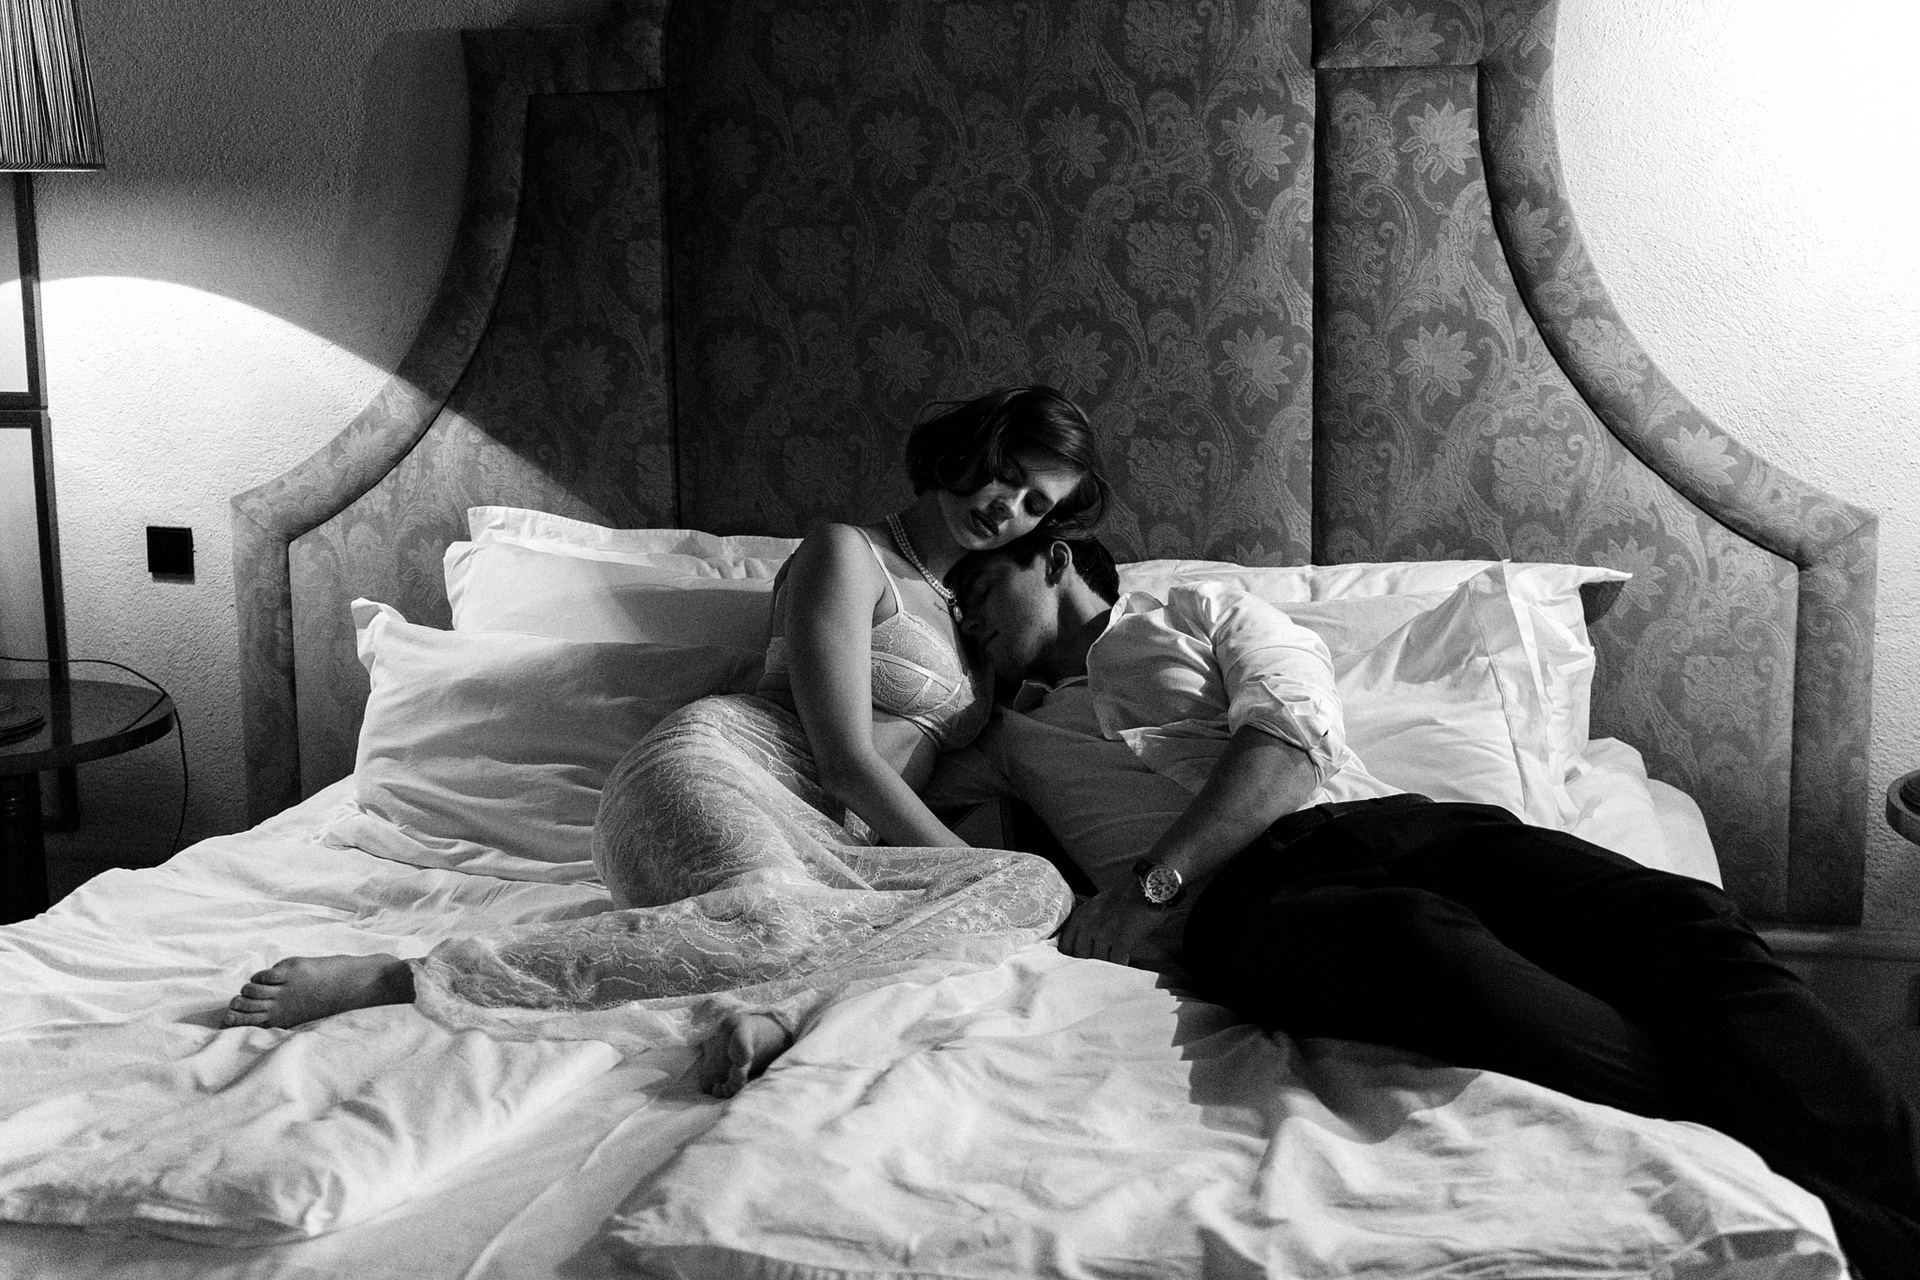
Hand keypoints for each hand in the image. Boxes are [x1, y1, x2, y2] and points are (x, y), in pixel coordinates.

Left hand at [1055, 888, 1172, 967]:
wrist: (1148, 885)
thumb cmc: (1126, 894)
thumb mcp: (1098, 904)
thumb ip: (1088, 923)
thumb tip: (1085, 945)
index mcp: (1080, 917)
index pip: (1065, 947)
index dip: (1069, 960)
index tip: (1075, 970)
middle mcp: (1088, 926)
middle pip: (1080, 958)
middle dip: (1087, 969)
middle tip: (1092, 979)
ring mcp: (1104, 933)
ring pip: (1098, 962)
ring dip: (1104, 971)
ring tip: (1108, 978)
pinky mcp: (1122, 940)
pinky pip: (1116, 963)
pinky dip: (1119, 970)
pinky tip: (1122, 974)